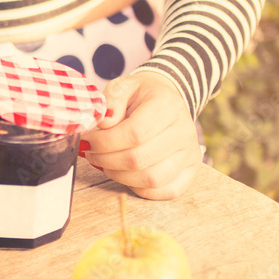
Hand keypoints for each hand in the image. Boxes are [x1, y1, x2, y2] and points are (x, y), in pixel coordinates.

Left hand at [80, 70, 202, 199]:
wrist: (164, 101)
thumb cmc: (139, 96)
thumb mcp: (122, 87)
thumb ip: (111, 101)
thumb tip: (105, 122)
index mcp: (167, 106)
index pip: (134, 133)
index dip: (105, 142)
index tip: (87, 141)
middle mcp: (184, 131)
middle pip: (139, 159)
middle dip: (106, 160)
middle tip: (91, 153)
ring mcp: (190, 153)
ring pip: (151, 179)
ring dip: (119, 176)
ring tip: (104, 162)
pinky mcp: (190, 171)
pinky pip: (166, 191)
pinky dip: (140, 188)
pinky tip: (125, 173)